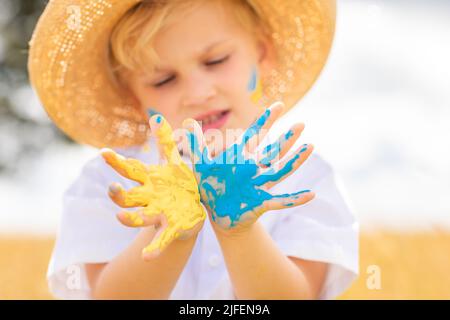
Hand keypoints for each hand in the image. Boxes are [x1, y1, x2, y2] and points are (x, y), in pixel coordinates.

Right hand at [101, 115, 205, 259]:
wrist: (193, 207)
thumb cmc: (179, 183)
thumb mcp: (174, 161)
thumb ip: (165, 141)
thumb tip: (156, 116)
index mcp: (150, 180)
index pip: (129, 170)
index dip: (116, 162)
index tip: (104, 152)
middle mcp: (149, 198)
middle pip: (127, 198)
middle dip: (118, 194)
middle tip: (112, 188)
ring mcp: (159, 214)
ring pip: (140, 218)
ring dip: (130, 219)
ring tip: (121, 218)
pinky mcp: (171, 227)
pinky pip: (161, 240)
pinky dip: (154, 249)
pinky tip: (147, 257)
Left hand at [183, 101, 314, 233]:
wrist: (216, 212)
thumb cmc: (210, 186)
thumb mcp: (201, 163)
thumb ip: (196, 143)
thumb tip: (186, 121)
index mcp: (241, 157)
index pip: (256, 134)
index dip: (266, 120)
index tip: (279, 105)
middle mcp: (254, 168)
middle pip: (272, 151)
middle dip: (285, 139)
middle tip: (300, 125)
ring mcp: (259, 185)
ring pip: (280, 170)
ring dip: (295, 160)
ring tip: (310, 147)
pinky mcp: (260, 203)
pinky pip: (281, 201)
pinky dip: (295, 199)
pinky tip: (311, 195)